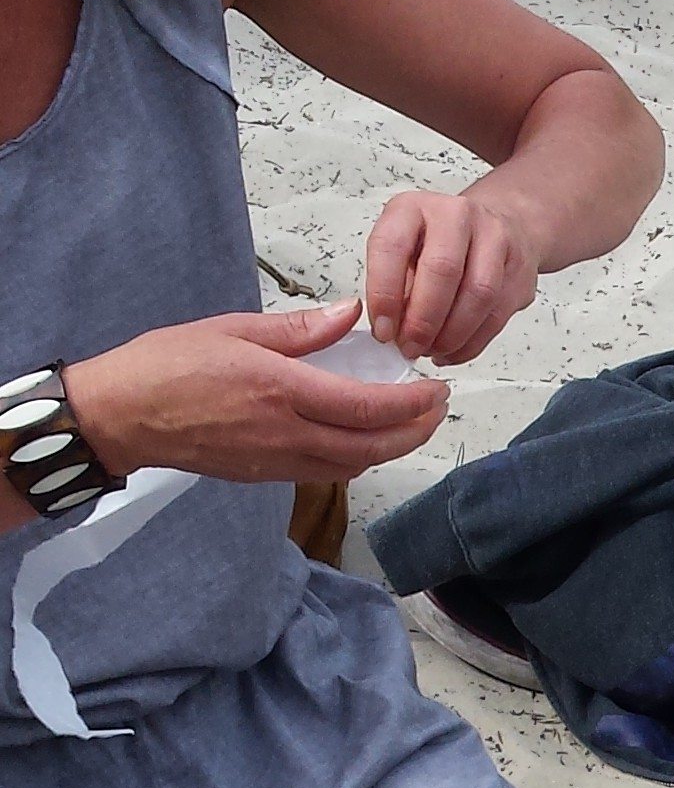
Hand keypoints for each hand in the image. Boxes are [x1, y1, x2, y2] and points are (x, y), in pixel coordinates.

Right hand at [66, 302, 448, 483]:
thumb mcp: (235, 328)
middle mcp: (285, 434)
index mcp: (281, 390)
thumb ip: (299, 327)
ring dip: (390, 448)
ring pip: (352, 465)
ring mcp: (275, 460)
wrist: (121, 415)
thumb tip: (349, 312)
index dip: (411, 404)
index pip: (366, 407)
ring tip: (411, 423)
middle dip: (415, 431)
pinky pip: (325, 472)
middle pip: (371, 446)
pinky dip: (356, 458)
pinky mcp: (264, 475)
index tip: (436, 388)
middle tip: (438, 408)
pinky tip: (363, 437)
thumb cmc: (168, 365)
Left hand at [366, 188, 538, 363]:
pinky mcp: (520, 268)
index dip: (384, 294)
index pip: (392, 246)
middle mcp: (456, 215)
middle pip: (443, 270)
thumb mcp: (403, 252)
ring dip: (451, 335)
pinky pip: (497, 316)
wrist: (498, 225)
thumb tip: (390, 332)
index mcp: (414, 208)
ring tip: (432, 350)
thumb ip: (394, 288)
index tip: (383, 331)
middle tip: (411, 347)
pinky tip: (452, 351)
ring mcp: (495, 238)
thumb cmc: (439, 244)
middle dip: (423, 320)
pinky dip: (471, 343)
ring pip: (478, 295)